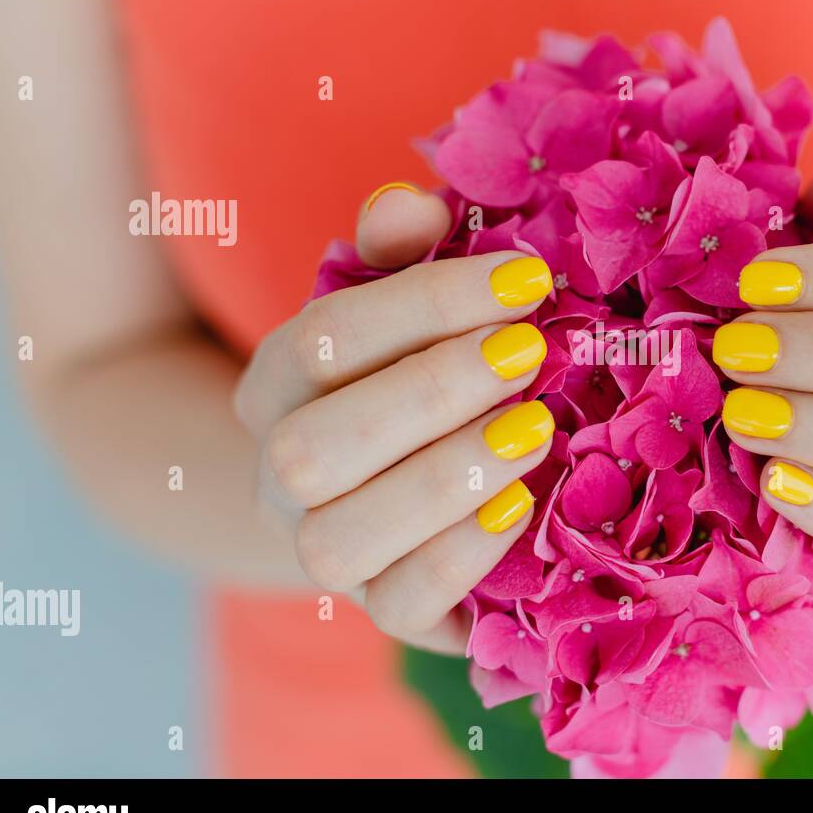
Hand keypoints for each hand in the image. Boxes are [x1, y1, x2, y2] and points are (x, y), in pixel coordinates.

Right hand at [233, 183, 555, 652]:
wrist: (392, 496)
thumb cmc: (412, 380)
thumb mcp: (404, 311)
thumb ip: (399, 255)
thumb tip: (412, 202)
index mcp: (278, 386)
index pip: (322, 340)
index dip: (422, 304)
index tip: (524, 277)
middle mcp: (282, 476)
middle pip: (313, 448)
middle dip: (429, 392)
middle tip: (529, 352)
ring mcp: (322, 552)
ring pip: (340, 538)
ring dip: (442, 478)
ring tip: (534, 427)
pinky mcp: (382, 610)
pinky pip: (398, 606)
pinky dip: (459, 556)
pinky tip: (520, 504)